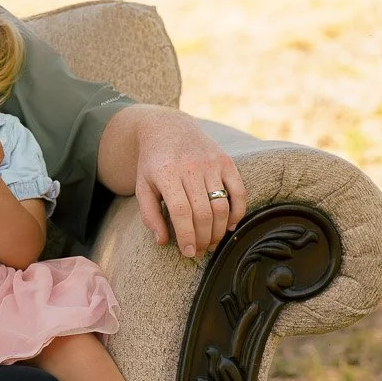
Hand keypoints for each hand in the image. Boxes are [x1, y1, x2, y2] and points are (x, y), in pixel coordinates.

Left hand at [133, 116, 247, 257]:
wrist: (168, 128)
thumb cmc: (153, 163)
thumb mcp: (143, 186)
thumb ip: (149, 214)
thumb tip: (162, 241)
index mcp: (166, 173)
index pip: (180, 211)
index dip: (186, 235)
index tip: (187, 252)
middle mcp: (190, 167)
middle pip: (203, 212)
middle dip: (203, 237)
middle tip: (199, 250)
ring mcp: (211, 163)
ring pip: (221, 205)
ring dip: (219, 230)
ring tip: (211, 242)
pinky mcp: (226, 161)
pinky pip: (238, 191)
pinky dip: (237, 212)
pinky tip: (229, 225)